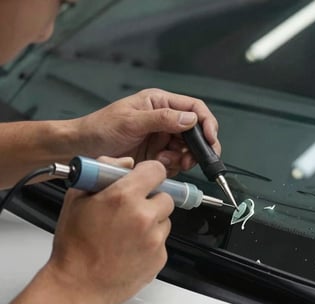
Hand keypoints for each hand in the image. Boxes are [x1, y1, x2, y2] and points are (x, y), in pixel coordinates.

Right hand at [46, 157, 173, 303]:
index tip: (145, 179)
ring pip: (165, 220)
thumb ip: (103, 171)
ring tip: (128, 233)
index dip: (150, 173)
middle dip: (152, 200)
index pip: (157, 170)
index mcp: (124, 197)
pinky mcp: (160, 258)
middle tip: (133, 209)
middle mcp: (144, 217)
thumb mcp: (77, 198)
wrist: (77, 286)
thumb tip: (126, 163)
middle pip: (166, 197)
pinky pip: (162, 242)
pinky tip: (131, 249)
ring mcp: (155, 240)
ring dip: (152, 222)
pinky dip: (151, 242)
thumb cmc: (75, 244)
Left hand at [74, 88, 220, 176]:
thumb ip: (162, 119)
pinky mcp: (156, 156)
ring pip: (187, 150)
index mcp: (159, 103)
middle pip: (195, 132)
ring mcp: (161, 139)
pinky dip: (172, 166)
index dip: (206, 123)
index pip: (193, 108)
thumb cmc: (100, 128)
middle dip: (196, 147)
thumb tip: (191, 119)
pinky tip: (158, 164)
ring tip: (165, 160)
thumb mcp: (131, 121)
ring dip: (182, 158)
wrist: (81, 150)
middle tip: (189, 159)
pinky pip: (175, 162)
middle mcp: (164, 121)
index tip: (210, 139)